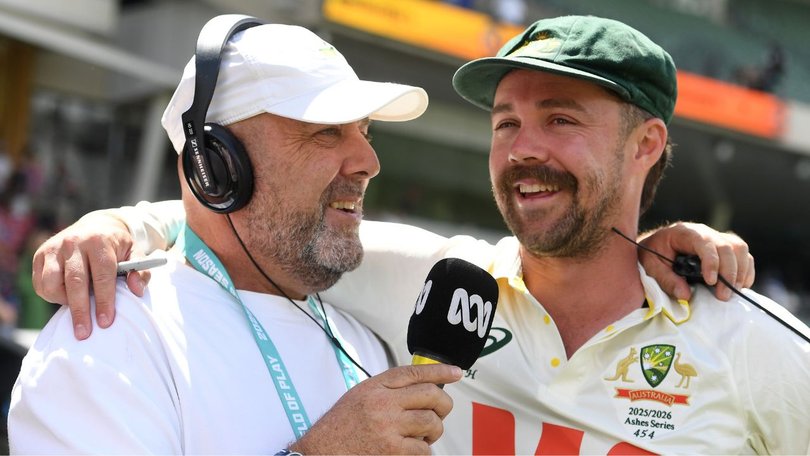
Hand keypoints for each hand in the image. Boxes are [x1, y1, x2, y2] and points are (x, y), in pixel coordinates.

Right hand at [32, 212, 146, 339]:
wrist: (94, 227)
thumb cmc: (116, 246)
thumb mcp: (134, 253)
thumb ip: (140, 270)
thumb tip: (137, 290)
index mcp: (99, 241)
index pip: (102, 275)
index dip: (104, 300)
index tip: (106, 322)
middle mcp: (73, 242)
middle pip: (75, 282)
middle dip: (80, 310)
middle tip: (84, 333)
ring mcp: (54, 248)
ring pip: (52, 283)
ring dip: (64, 301)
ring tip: (78, 308)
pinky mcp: (41, 255)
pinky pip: (40, 283)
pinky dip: (51, 295)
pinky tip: (66, 297)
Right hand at [290, 364, 461, 454]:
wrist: (320, 452)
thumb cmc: (339, 427)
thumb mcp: (359, 396)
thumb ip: (386, 389)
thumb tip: (419, 388)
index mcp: (375, 387)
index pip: (415, 372)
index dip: (440, 371)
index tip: (456, 373)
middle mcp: (382, 402)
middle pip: (430, 395)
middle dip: (443, 405)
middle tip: (439, 413)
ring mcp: (388, 426)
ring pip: (431, 422)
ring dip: (434, 430)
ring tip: (424, 435)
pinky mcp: (391, 450)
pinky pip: (423, 448)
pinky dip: (423, 450)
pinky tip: (412, 449)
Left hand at [639, 222, 754, 300]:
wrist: (654, 246)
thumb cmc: (652, 254)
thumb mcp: (650, 266)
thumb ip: (665, 279)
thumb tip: (685, 295)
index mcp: (685, 232)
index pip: (705, 243)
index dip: (712, 262)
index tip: (711, 282)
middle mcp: (704, 232)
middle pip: (727, 247)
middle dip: (729, 273)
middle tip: (723, 296)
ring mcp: (716, 238)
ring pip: (739, 248)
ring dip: (740, 271)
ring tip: (733, 292)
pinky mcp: (724, 248)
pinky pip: (743, 255)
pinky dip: (746, 270)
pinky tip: (740, 285)